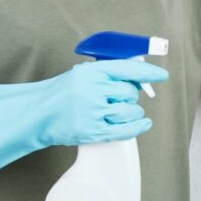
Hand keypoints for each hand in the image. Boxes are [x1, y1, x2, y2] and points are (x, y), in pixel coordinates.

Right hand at [0, 58, 168, 189]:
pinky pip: (123, 131)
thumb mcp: (83, 74)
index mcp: (91, 72)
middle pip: (128, 93)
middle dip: (131, 96)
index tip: (162, 76)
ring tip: (127, 111)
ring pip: (128, 111)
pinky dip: (137, 127)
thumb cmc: (64, 92)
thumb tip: (137, 72)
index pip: (126, 69)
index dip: (147, 73)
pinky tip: (142, 123)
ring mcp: (91, 112)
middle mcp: (92, 91)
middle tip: (125, 97)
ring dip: (133, 112)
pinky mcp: (91, 132)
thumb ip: (107, 73)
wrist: (38, 114)